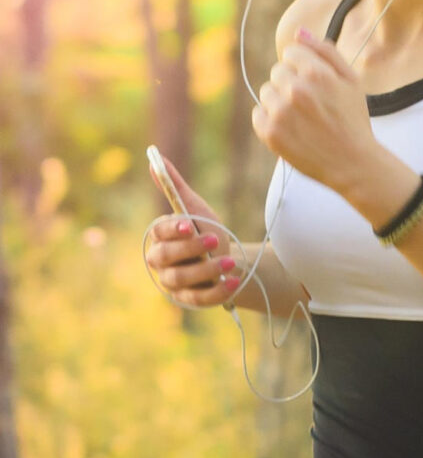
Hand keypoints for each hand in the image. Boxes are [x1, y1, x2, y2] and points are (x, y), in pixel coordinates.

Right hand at [146, 155, 240, 306]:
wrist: (229, 260)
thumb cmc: (207, 231)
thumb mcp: (196, 209)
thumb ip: (175, 187)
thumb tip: (155, 157)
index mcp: (160, 238)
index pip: (159, 233)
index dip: (172, 229)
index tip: (189, 224)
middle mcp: (161, 262)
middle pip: (165, 257)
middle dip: (190, 248)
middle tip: (215, 239)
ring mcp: (173, 283)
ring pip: (182, 279)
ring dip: (206, 270)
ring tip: (229, 262)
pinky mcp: (189, 300)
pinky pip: (199, 299)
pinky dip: (217, 291)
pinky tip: (233, 281)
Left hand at [251, 27, 379, 194]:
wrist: (353, 163)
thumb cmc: (353, 120)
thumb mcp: (351, 80)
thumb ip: (325, 52)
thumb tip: (298, 32)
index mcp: (316, 73)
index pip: (290, 53)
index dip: (303, 67)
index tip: (315, 84)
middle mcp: (296, 90)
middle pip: (277, 72)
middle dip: (291, 84)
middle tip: (311, 105)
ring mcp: (280, 113)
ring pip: (266, 92)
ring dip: (280, 102)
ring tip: (302, 119)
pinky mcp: (270, 133)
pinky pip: (258, 114)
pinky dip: (270, 120)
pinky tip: (292, 129)